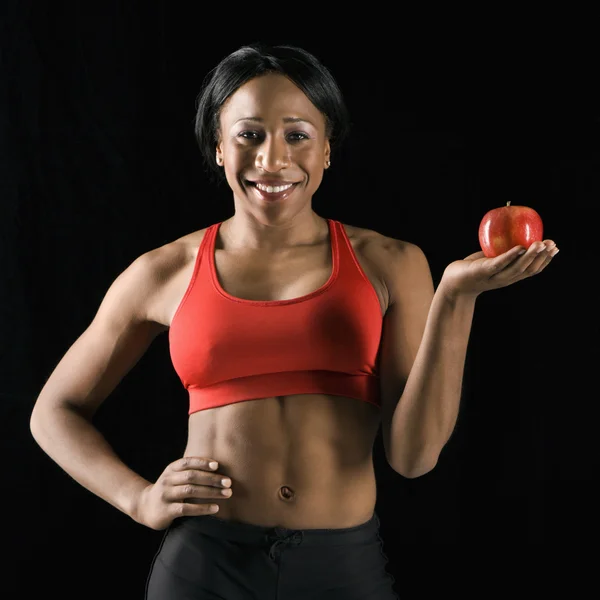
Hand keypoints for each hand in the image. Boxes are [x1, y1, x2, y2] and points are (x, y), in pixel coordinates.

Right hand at [134, 457, 232, 529]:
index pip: (187, 462)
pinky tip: (215, 508)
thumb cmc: (168, 489)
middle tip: (228, 482)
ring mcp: (166, 495)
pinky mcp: (166, 510)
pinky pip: (186, 508)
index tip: (217, 465)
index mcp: (171, 469)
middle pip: (192, 476)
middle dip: (212, 479)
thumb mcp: (174, 476)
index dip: (202, 462)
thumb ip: (191, 471)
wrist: (144, 507)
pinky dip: (202, 508)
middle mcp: (167, 480)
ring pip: (190, 491)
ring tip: (226, 494)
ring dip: (211, 492)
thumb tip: (219, 467)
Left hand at [441, 240, 558, 299]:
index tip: (555, 248)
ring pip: (516, 268)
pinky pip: (499, 264)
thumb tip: (514, 228)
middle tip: (551, 244)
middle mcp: (505, 279)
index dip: (545, 260)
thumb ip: (503, 250)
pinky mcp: (483, 273)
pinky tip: (519, 247)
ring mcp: (495, 277)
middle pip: (528, 269)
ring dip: (530, 256)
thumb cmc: (473, 268)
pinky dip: (510, 256)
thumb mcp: (491, 259)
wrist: (454, 283)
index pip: (532, 270)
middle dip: (542, 257)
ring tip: (539, 244)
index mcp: (510, 276)